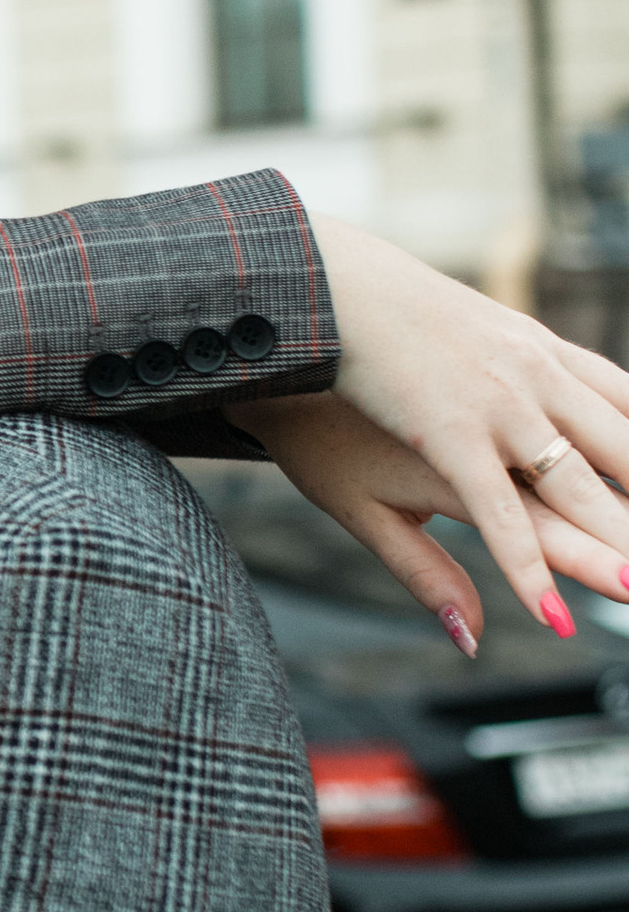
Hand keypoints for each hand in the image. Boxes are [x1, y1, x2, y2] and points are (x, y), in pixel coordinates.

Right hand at [297, 219, 628, 635]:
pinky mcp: (448, 438)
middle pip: (620, 457)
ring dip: (615, 544)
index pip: (628, 412)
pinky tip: (551, 613)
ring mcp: (497, 412)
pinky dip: (526, 566)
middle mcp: (536, 385)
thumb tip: (533, 508)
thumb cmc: (377, 343)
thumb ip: (507, 417)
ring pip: (575, 489)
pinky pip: (497, 513)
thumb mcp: (448, 390)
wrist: (314, 298)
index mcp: (545, 361)